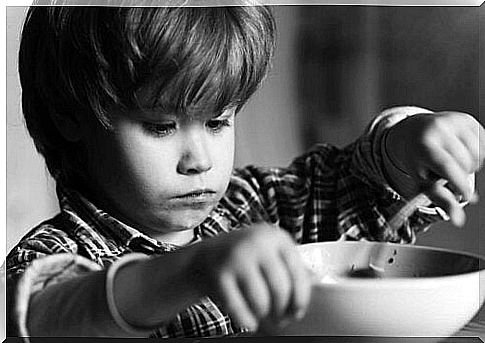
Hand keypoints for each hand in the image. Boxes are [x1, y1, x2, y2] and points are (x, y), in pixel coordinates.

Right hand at [189, 224, 312, 330]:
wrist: (206, 256)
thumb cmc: (246, 258)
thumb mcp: (270, 252)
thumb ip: (291, 265)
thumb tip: (318, 284)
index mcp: (275, 237)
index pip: (298, 272)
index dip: (301, 298)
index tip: (297, 311)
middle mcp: (257, 242)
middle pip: (281, 288)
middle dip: (283, 310)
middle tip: (280, 319)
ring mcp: (236, 257)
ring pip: (261, 300)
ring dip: (264, 315)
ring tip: (262, 316)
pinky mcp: (219, 275)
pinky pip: (238, 308)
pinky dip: (247, 320)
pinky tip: (249, 321)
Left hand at [385, 111, 484, 226]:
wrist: (412, 132)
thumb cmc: (418, 162)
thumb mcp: (422, 180)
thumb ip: (440, 199)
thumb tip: (458, 221)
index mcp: (422, 146)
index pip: (447, 166)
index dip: (460, 183)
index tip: (468, 197)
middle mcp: (437, 129)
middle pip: (465, 163)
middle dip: (462, 175)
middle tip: (450, 177)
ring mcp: (453, 121)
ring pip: (478, 154)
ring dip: (471, 165)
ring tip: (454, 164)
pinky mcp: (465, 118)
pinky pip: (483, 144)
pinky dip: (477, 154)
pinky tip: (461, 153)